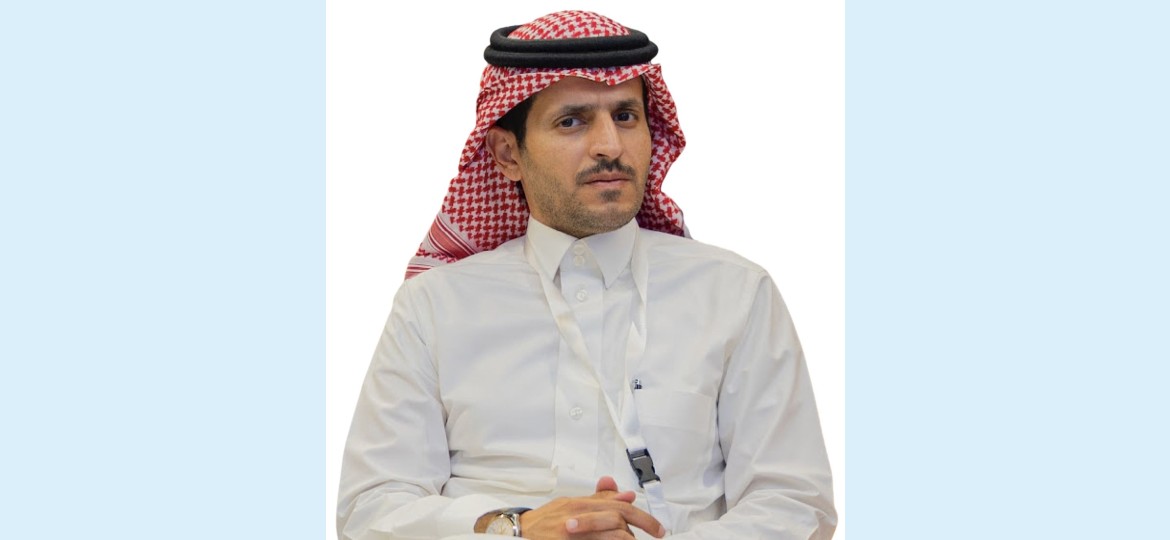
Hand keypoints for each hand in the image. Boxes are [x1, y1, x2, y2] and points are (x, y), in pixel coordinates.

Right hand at [518, 476, 664, 538]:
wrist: (514, 535)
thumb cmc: (542, 523)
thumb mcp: (569, 506)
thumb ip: (597, 501)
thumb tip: (626, 496)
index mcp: (579, 505)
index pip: (618, 507)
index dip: (643, 517)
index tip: (657, 528)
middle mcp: (576, 518)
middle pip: (617, 521)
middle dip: (639, 529)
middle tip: (654, 535)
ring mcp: (572, 534)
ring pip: (611, 536)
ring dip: (626, 539)